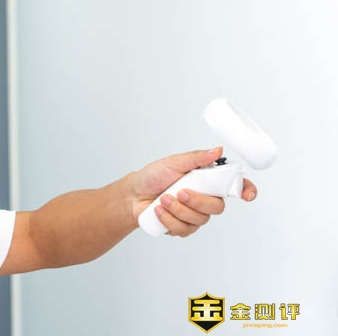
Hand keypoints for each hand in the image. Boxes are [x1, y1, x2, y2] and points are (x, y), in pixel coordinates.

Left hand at [129, 147, 257, 236]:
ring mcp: (195, 214)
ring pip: (200, 219)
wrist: (134, 195)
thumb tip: (217, 150)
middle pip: (218, 207)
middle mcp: (205, 198)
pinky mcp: (184, 227)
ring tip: (163, 199)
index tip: (246, 194)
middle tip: (179, 192)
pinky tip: (159, 211)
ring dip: (178, 209)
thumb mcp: (173, 162)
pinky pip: (185, 229)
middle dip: (197, 201)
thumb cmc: (153, 176)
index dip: (246, 190)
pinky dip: (169, 219)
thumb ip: (196, 158)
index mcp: (207, 180)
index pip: (234, 186)